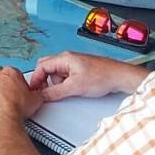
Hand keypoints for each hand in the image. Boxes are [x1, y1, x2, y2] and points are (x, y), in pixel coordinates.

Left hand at [0, 66, 42, 126]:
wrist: (3, 118)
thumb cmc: (17, 108)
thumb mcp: (35, 100)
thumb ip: (36, 94)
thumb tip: (38, 95)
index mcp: (11, 73)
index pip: (13, 72)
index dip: (15, 80)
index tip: (16, 88)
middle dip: (0, 79)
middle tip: (4, 90)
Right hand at [27, 52, 147, 100]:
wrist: (120, 77)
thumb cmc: (103, 77)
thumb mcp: (75, 87)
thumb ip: (56, 92)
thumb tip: (43, 96)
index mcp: (64, 58)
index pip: (41, 66)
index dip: (35, 79)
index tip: (34, 91)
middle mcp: (67, 58)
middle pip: (46, 68)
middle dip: (44, 81)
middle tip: (44, 92)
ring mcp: (74, 63)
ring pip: (56, 73)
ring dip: (56, 83)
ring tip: (66, 91)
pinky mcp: (80, 70)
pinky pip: (65, 76)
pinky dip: (65, 84)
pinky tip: (73, 89)